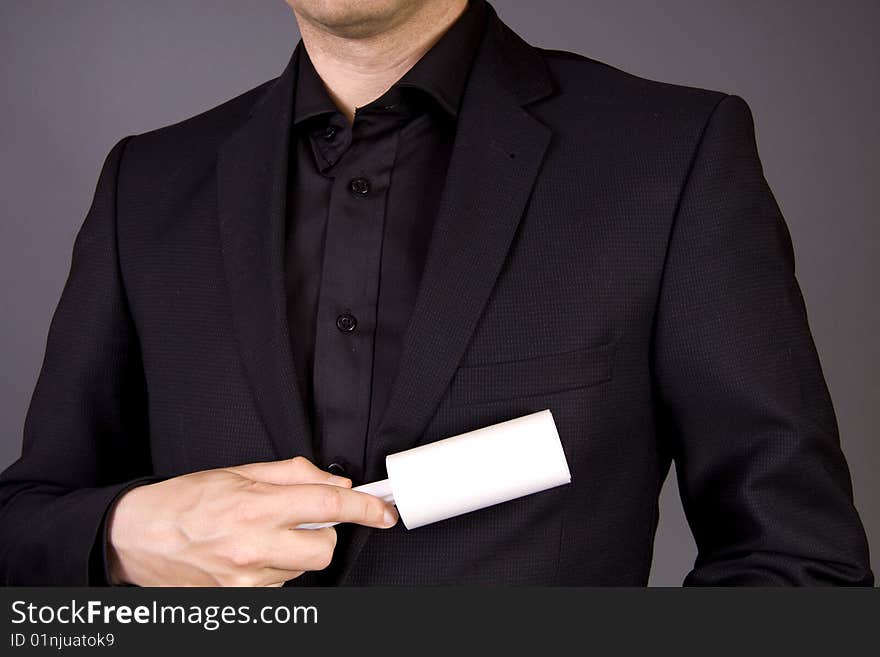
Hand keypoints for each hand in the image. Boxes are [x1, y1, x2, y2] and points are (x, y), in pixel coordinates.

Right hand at [105, 456, 397, 585]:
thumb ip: (292, 474)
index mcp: (255, 507)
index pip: (327, 505)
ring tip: (264, 532)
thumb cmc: (185, 501)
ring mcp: (247, 579)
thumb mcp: (239, 471)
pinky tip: (253, 551)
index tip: (383, 510)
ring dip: (297, 548)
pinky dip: (278, 565)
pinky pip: (281, 582)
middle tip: (303, 517)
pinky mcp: (241, 598)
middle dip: (325, 532)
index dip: (363, 507)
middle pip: (324, 548)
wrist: (137, 537)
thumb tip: (333, 480)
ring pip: (303, 567)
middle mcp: (253, 546)